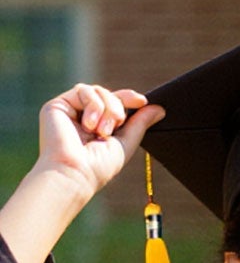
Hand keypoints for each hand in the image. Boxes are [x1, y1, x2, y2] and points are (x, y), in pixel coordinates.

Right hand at [34, 85, 158, 203]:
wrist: (75, 172)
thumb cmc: (99, 166)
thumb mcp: (126, 143)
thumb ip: (140, 124)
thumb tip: (159, 108)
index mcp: (98, 125)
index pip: (115, 103)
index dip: (129, 98)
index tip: (142, 101)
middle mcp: (83, 117)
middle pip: (108, 94)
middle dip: (118, 107)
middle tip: (116, 126)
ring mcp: (70, 110)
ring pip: (97, 90)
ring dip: (107, 108)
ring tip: (102, 131)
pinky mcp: (57, 105)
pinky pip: (83, 90)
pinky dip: (93, 105)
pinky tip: (89, 125)